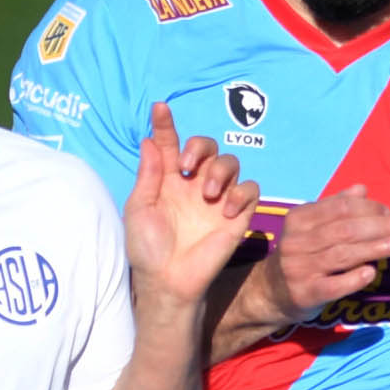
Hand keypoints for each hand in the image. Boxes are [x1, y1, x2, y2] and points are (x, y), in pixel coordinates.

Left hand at [125, 101, 258, 306]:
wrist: (168, 281)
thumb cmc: (148, 249)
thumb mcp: (139, 208)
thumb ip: (148, 174)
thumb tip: (149, 140)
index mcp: (169, 180)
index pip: (170, 144)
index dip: (165, 124)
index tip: (159, 108)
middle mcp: (194, 184)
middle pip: (207, 147)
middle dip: (199, 147)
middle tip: (187, 167)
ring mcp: (217, 199)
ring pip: (231, 162)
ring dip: (220, 170)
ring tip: (208, 194)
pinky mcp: (237, 215)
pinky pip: (250, 189)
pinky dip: (242, 192)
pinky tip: (226, 209)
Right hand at [262, 184, 389, 320]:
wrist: (271, 292)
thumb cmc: (300, 254)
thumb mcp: (311, 226)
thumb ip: (335, 207)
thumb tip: (362, 189)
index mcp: (299, 219)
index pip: (340, 208)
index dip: (369, 208)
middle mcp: (296, 242)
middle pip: (344, 230)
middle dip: (379, 226)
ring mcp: (299, 269)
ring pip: (342, 255)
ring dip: (374, 248)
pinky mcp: (305, 293)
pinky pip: (333, 286)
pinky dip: (354, 278)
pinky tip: (371, 272)